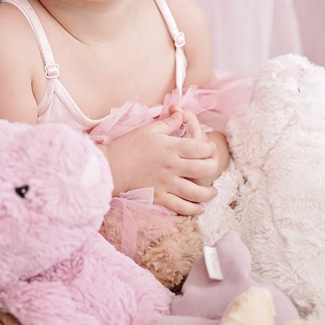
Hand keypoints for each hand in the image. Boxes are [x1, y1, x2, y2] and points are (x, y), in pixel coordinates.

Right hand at [104, 110, 219, 215]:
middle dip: (213, 167)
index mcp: (170, 147)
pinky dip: (193, 209)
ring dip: (208, 193)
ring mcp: (166, 184)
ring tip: (213, 191)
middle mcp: (172, 166)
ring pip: (196, 192)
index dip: (209, 148)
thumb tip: (181, 115)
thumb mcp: (148, 129)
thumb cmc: (128, 145)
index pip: (199, 147)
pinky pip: (180, 206)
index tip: (211, 147)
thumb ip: (168, 123)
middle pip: (202, 168)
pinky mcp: (159, 197)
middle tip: (214, 165)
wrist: (110, 167)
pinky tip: (200, 208)